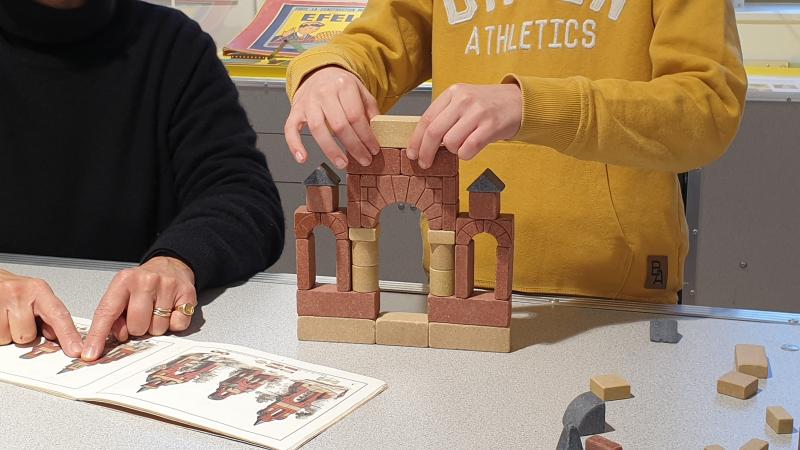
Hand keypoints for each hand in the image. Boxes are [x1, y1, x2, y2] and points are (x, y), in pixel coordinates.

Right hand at [0, 269, 82, 356]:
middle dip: (25, 334)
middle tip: (19, 320)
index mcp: (39, 290)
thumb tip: (64, 340)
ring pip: (10, 338)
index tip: (76, 350)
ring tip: (7, 318)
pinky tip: (1, 320)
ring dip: (8, 334)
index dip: (68, 334)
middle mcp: (20, 293)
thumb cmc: (15, 291)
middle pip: (28, 336)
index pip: (58, 315)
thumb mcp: (37, 298)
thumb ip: (50, 317)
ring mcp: (1, 300)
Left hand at [82, 257, 196, 360]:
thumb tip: (118, 337)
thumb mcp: (122, 293)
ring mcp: (168, 286)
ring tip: (157, 310)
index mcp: (124, 281)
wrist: (171, 265)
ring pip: (158, 328)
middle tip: (143, 315)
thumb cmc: (143, 284)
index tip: (91, 353)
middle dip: (139, 328)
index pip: (107, 312)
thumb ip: (114, 316)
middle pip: (137, 326)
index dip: (98, 336)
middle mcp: (146, 281)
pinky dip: (175, 323)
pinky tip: (171, 310)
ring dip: (157, 326)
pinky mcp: (187, 293)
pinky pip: (178, 325)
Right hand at [284, 66, 380, 169]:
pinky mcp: (295, 110)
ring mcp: (308, 102)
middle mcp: (324, 93)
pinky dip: (295, 145)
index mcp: (344, 86)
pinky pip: (291, 129)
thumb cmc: (341, 86)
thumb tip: (377, 133)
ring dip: (331, 150)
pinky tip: (303, 158)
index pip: (356, 116)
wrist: (318, 72)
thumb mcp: (361, 91)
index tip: (373, 149)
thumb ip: (370, 110)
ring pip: (318, 129)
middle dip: (353, 146)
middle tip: (364, 160)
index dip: (366, 136)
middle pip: (339, 125)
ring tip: (342, 163)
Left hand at [406, 83, 521, 168]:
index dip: (416, 139)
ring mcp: (477, 112)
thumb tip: (423, 141)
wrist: (520, 102)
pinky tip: (471, 149)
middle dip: (426, 152)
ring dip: (453, 150)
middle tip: (425, 163)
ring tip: (463, 144)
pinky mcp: (490, 126)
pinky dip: (465, 154)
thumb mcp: (464, 101)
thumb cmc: (488, 105)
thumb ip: (445, 116)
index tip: (412, 153)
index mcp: (453, 92)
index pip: (426, 118)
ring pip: (450, 143)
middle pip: (434, 132)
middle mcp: (463, 100)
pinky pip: (467, 149)